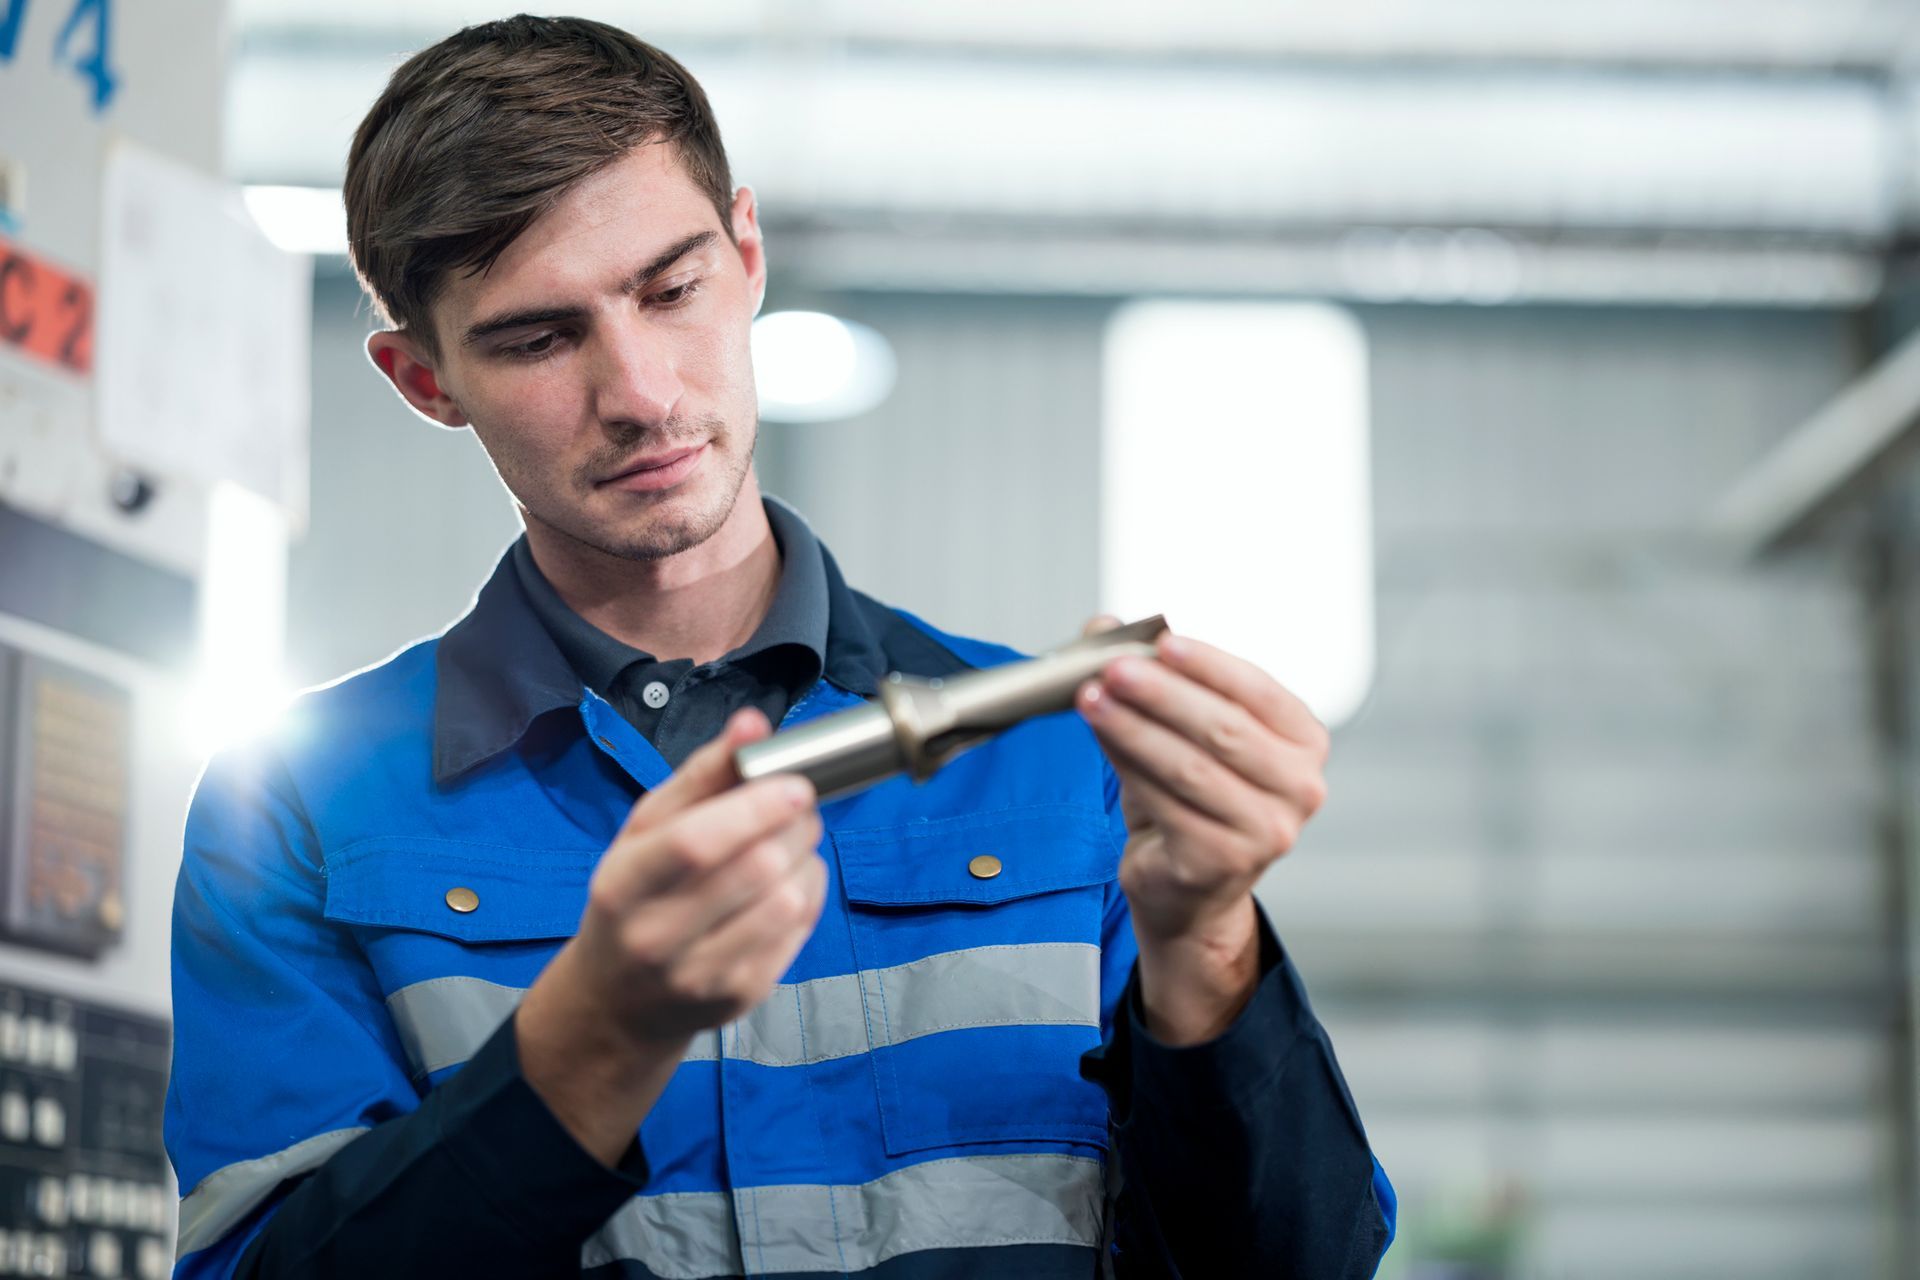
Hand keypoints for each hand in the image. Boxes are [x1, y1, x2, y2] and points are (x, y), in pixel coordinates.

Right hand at [516, 709, 825, 1161]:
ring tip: (791, 840)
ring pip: (788, 899)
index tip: (796, 782)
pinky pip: (800, 929)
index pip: (696, 843)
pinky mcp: (743, 996)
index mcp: (622, 886)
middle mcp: (658, 938)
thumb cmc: (633, 898)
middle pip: (756, 868)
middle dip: (794, 824)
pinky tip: (789, 880)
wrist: (618, 1003)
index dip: (756, 807)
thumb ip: (701, 775)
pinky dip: (809, 891)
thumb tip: (753, 722)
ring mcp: (704, 975)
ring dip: (806, 857)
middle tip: (798, 803)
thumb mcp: (645, 831)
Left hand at [1075, 619, 1330, 1041]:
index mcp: (1304, 742)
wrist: (1189, 885)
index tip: (1162, 640)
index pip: (1259, 691)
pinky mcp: (1222, 861)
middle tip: (1113, 668)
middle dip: (1162, 693)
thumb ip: (1152, 677)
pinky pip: (1165, 803)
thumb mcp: (1182, 732)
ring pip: (1190, 767)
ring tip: (1092, 699)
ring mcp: (1266, 830)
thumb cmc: (1193, 799)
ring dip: (1134, 728)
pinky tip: (1102, 737)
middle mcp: (1300, 788)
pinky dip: (1128, 764)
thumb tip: (1103, 628)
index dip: (1209, 664)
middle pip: (1224, 729)